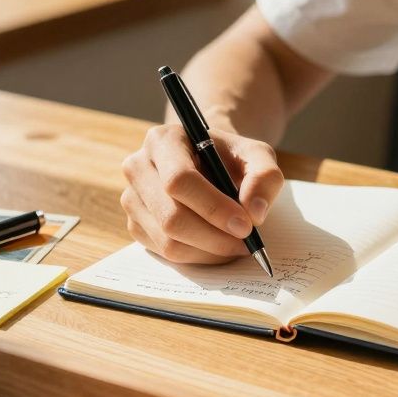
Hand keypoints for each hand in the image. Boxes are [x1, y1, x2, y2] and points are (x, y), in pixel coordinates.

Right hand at [120, 124, 283, 263]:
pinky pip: (165, 253)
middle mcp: (139, 167)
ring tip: (236, 243)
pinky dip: (198, 256)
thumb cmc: (231, 158)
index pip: (179, 180)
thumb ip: (264, 177)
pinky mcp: (135, 225)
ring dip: (209, 250)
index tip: (245, 225)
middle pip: (171, 217)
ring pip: (168, 241)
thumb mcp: (257, 156)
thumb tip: (254, 212)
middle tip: (246, 242)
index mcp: (164, 140)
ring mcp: (132, 198)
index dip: (213, 208)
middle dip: (214, 237)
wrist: (209, 164)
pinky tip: (217, 244)